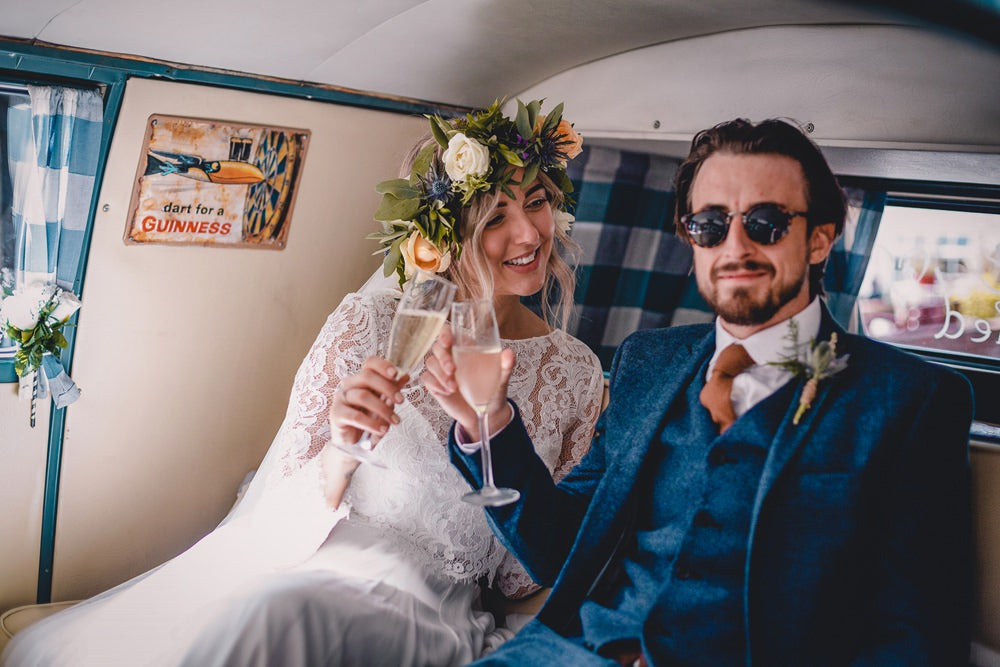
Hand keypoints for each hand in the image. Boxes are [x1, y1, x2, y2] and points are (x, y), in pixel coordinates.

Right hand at [328, 356, 407, 449]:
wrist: (351, 439)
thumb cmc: (367, 416)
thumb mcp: (382, 402)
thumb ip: (391, 389)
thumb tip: (406, 375)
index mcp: (361, 378)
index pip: (370, 363)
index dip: (383, 365)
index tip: (396, 374)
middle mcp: (349, 384)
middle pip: (367, 376)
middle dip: (387, 387)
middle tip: (401, 401)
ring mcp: (341, 398)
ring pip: (362, 396)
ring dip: (383, 409)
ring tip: (395, 421)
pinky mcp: (336, 414)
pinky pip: (355, 416)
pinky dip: (372, 423)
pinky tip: (382, 430)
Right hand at [421, 324, 514, 440]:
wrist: (486, 414)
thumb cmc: (493, 392)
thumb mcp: (501, 380)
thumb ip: (506, 367)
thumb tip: (509, 354)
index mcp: (465, 348)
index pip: (448, 332)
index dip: (444, 333)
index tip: (448, 341)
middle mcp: (451, 356)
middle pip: (437, 347)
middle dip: (443, 357)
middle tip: (453, 369)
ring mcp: (442, 370)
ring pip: (430, 362)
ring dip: (440, 374)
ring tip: (454, 387)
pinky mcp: (436, 384)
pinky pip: (427, 378)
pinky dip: (435, 384)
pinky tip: (447, 391)